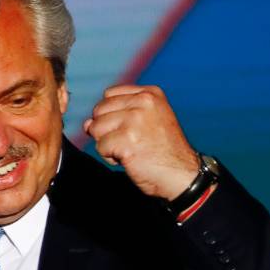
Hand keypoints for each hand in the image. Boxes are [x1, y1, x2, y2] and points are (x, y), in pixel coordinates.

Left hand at [82, 84, 199, 200]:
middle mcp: (143, 102)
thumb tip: (86, 123)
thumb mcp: (150, 121)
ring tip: (130, 150)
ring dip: (107, 144)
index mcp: (150, 94)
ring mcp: (135, 120)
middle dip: (107, 129)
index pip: (109, 95)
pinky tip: (129, 160)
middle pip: (99, 110)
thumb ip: (119, 114)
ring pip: (96, 128)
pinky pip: (100, 146)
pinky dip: (110, 157)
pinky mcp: (127, 140)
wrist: (182, 175)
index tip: (128, 129)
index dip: (110, 114)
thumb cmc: (164, 151)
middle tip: (129, 142)